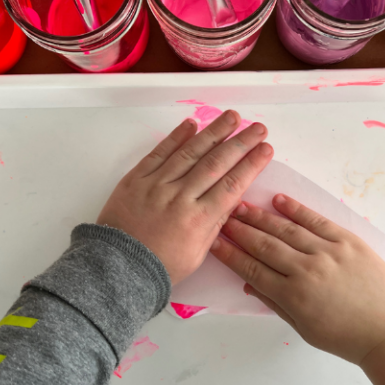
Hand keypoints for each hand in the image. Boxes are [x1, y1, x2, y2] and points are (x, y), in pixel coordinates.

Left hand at [97, 110, 272, 284]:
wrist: (118, 267)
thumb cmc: (160, 265)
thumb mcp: (197, 254)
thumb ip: (214, 224)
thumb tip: (231, 199)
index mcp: (198, 220)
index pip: (232, 184)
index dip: (251, 164)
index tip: (266, 149)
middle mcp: (180, 198)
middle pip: (216, 163)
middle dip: (240, 142)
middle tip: (258, 128)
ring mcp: (157, 185)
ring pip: (191, 152)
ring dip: (214, 132)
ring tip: (232, 117)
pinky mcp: (137, 178)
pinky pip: (159, 153)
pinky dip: (176, 137)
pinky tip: (192, 124)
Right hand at [210, 195, 384, 384]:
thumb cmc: (346, 337)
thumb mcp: (304, 329)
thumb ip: (275, 305)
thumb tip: (248, 285)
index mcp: (294, 296)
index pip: (252, 270)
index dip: (230, 255)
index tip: (213, 243)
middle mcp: (307, 270)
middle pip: (264, 245)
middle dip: (239, 231)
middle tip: (221, 218)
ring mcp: (328, 252)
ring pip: (286, 230)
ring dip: (260, 217)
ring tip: (241, 206)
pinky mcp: (348, 241)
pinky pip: (317, 221)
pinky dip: (296, 210)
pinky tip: (278, 200)